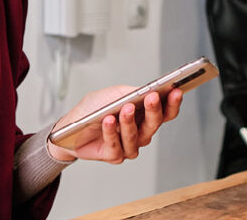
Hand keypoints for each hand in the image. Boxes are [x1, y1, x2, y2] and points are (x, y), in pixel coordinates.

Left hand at [46, 85, 182, 163]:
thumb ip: (131, 93)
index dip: (172, 104)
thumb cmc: (93, 109)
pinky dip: (112, 133)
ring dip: (130, 122)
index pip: (165, 112)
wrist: (70, 127)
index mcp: (143, 116)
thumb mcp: (113, 94)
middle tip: (152, 98)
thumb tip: (148, 90)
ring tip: (125, 109)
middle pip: (154, 125)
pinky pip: (116, 146)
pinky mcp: (114, 156)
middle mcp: (139, 132)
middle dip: (154, 111)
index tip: (176, 91)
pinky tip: (108, 121)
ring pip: (136, 138)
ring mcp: (128, 146)